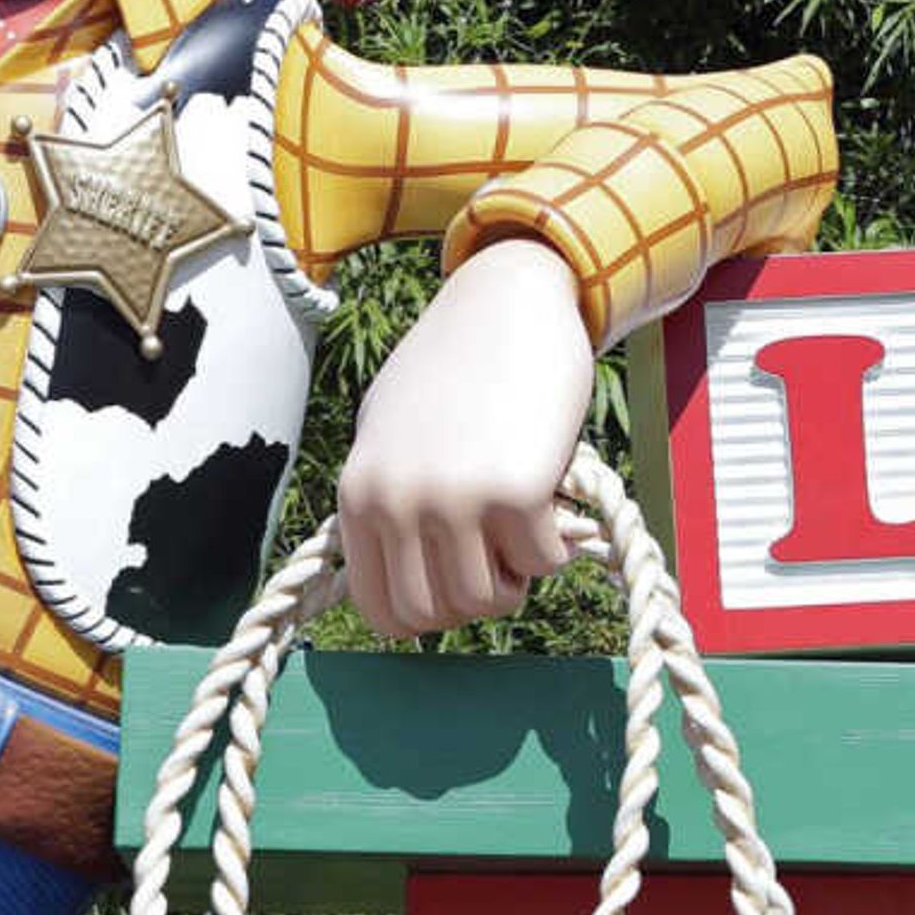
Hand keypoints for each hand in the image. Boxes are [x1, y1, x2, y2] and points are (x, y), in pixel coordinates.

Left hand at [336, 237, 593, 635]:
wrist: (509, 298)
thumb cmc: (455, 363)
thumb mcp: (390, 432)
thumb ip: (389, 501)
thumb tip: (408, 574)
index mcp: (359, 493)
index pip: (382, 609)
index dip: (429, 612)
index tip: (459, 581)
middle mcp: (398, 503)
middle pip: (437, 615)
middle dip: (476, 596)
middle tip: (501, 554)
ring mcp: (456, 499)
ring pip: (489, 600)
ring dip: (516, 574)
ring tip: (525, 524)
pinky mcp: (516, 490)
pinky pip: (541, 563)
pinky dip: (555, 545)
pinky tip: (553, 501)